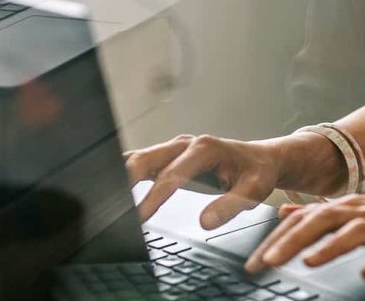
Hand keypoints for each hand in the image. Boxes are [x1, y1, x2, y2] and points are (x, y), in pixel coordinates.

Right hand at [124, 134, 281, 228]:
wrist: (260, 160)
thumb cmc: (257, 173)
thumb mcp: (254, 190)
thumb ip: (231, 205)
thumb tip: (205, 221)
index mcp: (205, 148)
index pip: (172, 175)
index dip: (154, 197)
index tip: (139, 216)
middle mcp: (185, 144)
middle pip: (146, 159)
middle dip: (125, 180)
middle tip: (111, 206)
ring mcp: (174, 149)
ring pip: (139, 157)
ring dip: (120, 175)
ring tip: (104, 197)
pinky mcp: (168, 157)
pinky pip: (141, 162)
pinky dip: (125, 173)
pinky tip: (111, 188)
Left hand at [244, 193, 364, 281]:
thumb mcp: (360, 209)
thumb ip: (322, 211)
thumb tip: (286, 211)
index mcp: (352, 206)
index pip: (307, 217)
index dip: (279, 236)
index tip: (254, 260)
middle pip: (324, 220)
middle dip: (292, 240)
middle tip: (266, 262)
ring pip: (357, 232)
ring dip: (331, 246)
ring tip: (308, 261)